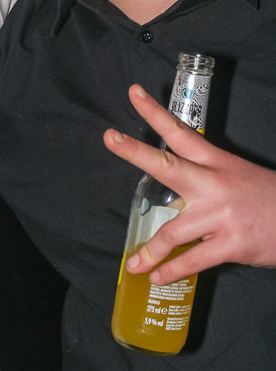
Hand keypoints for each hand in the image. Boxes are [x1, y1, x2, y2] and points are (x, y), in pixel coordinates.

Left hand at [103, 84, 275, 283]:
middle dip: (135, 152)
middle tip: (110, 138)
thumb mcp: (234, 174)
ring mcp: (220, 215)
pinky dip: (172, 270)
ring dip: (150, 251)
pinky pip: (193, 260)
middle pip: (167, 165)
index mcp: (215, 161)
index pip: (181, 132)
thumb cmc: (264, 197)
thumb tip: (169, 191)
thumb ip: (202, 177)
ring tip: (134, 264)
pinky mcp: (231, 244)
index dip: (155, 113)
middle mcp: (213, 183)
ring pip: (172, 230)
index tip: (133, 93)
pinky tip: (158, 276)